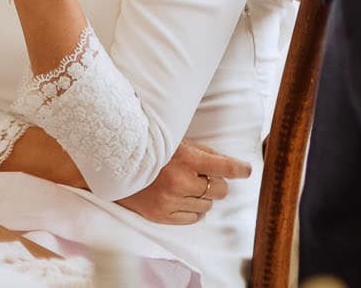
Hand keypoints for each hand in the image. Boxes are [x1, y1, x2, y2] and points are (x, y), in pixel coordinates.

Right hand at [116, 142, 252, 224]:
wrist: (114, 165)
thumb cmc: (148, 149)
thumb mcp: (176, 141)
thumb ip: (203, 151)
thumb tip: (229, 163)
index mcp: (185, 158)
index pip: (223, 166)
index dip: (239, 169)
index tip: (246, 170)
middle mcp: (180, 181)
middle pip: (219, 190)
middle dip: (217, 183)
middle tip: (205, 177)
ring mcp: (170, 200)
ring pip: (208, 205)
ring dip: (203, 196)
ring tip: (188, 186)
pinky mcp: (162, 215)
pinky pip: (193, 218)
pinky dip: (194, 209)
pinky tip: (183, 198)